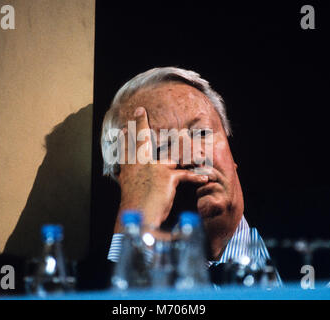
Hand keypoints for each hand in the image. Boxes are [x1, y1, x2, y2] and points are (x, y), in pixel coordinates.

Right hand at [114, 107, 208, 232]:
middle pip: (141, 140)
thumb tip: (128, 178)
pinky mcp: (167, 177)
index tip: (124, 127)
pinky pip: (186, 174)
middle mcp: (140, 165)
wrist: (140, 218)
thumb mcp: (129, 192)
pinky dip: (196, 177)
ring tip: (199, 154)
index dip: (125, 137)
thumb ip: (131, 181)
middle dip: (140, 123)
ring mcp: (153, 168)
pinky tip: (205, 178)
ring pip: (173, 157)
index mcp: (130, 169)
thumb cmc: (135, 209)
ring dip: (189, 155)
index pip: (126, 149)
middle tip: (140, 111)